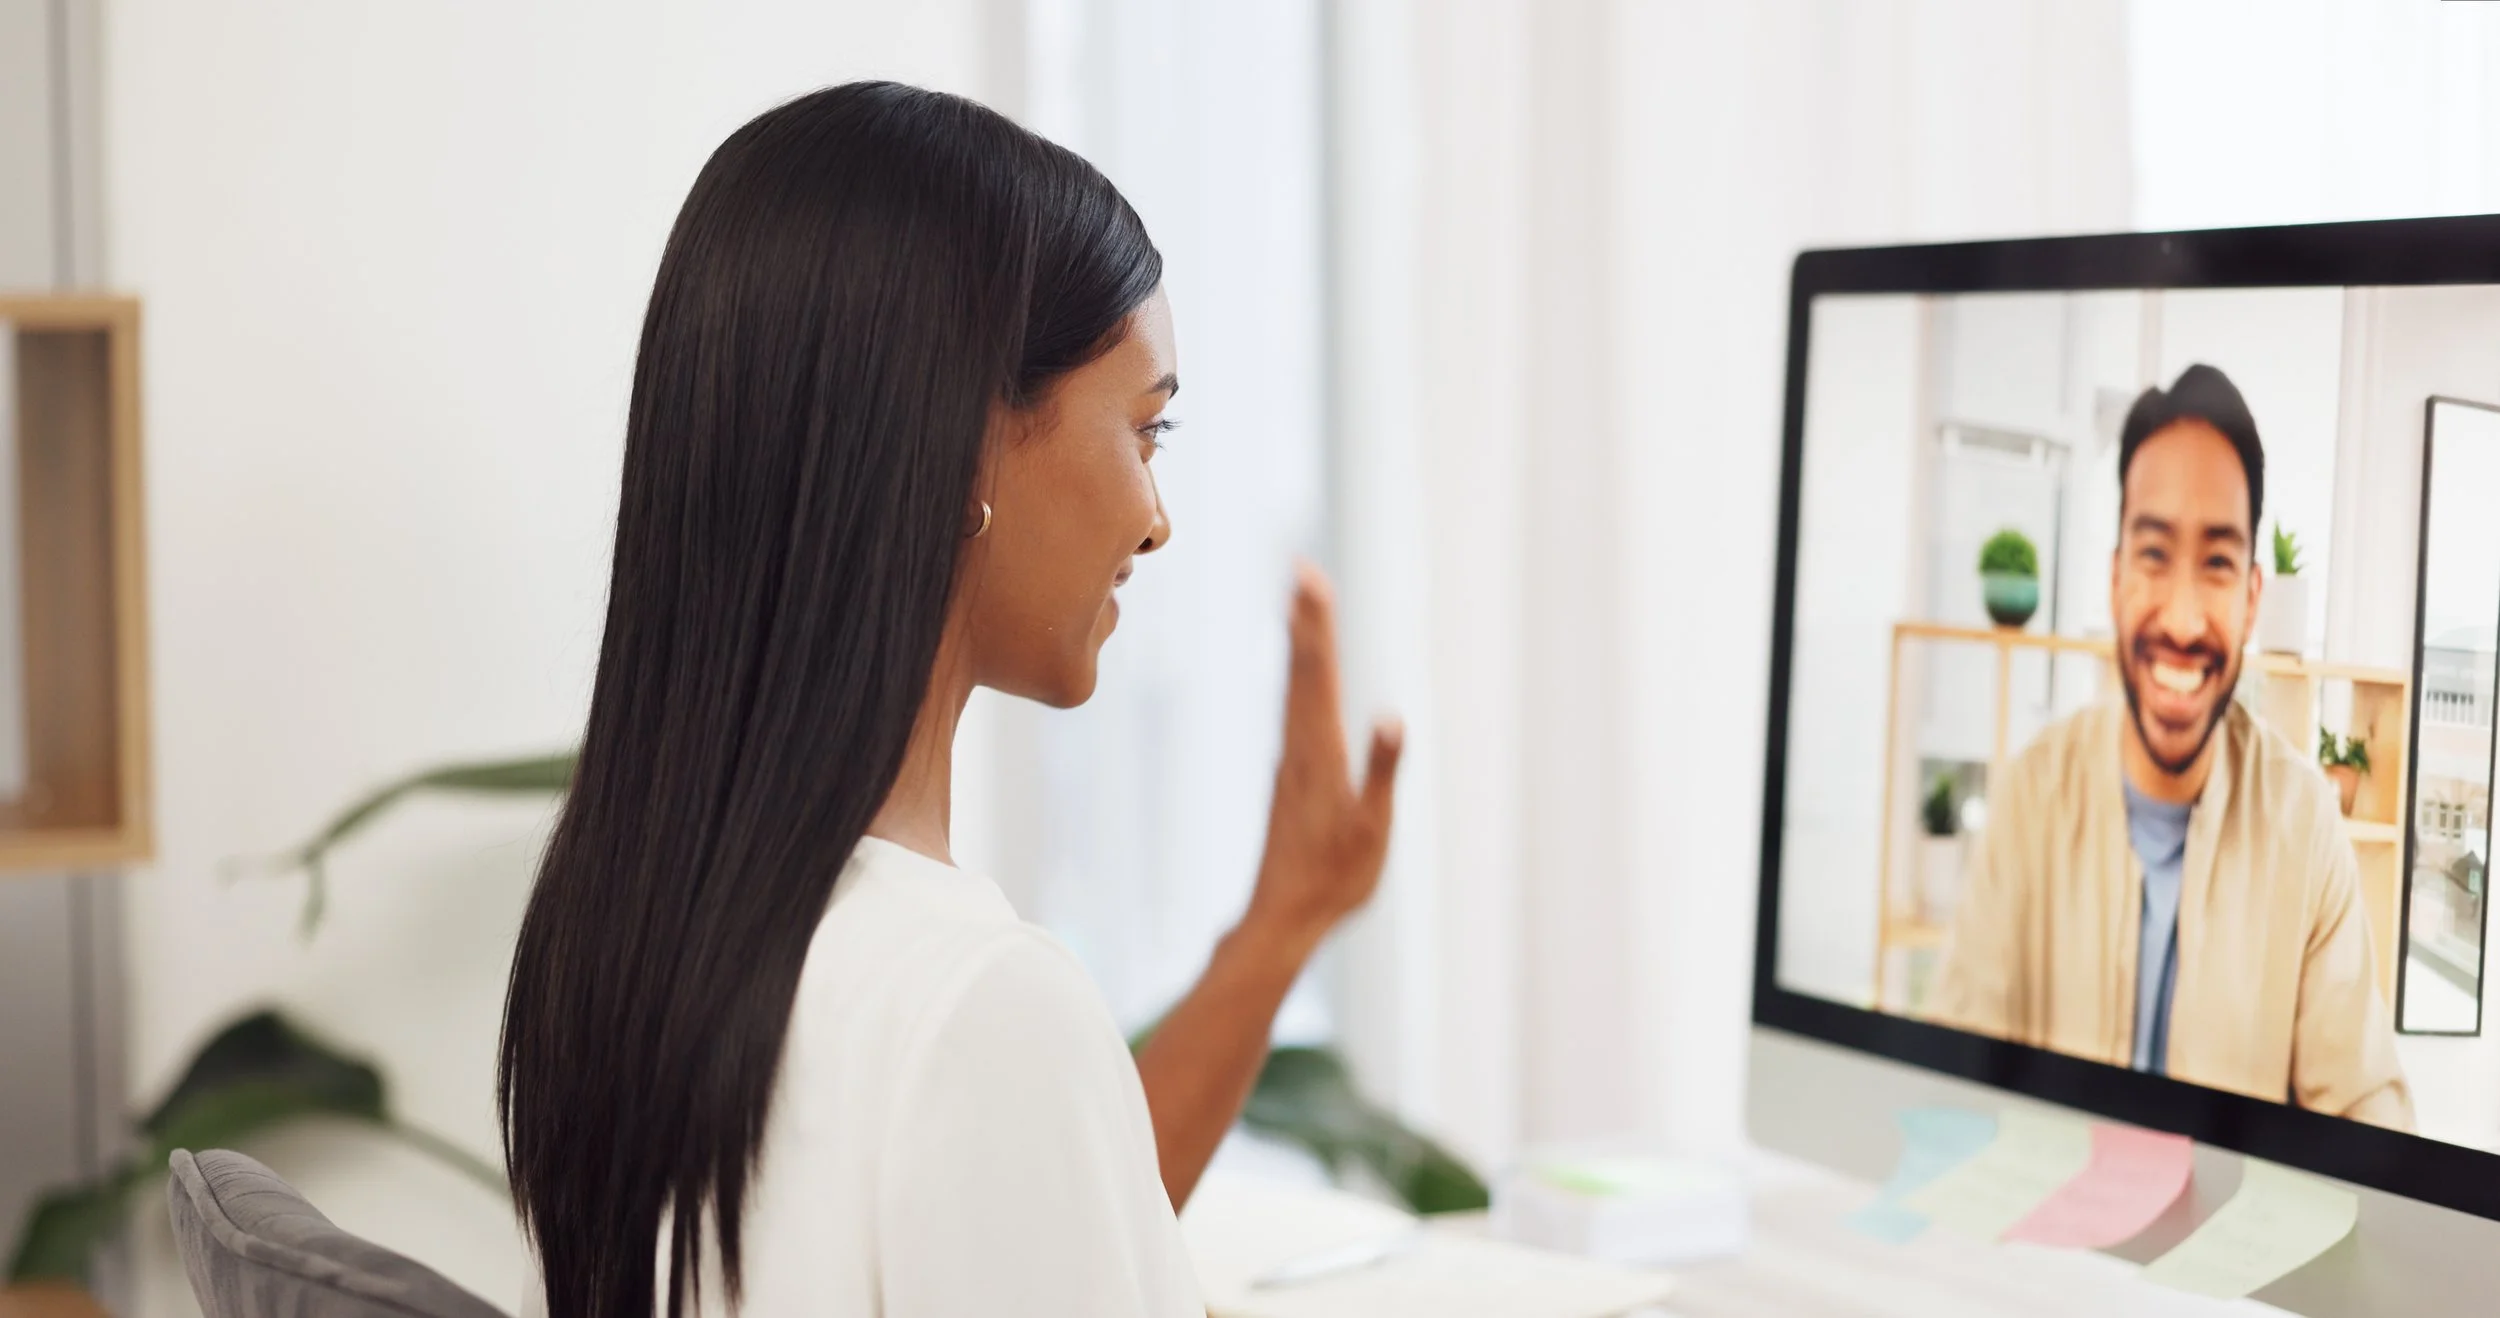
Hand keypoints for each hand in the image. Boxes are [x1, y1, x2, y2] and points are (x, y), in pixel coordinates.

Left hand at [1242, 561, 1403, 956]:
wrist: (1283, 917)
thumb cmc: (1334, 879)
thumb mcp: (1370, 830)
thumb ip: (1380, 771)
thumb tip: (1392, 716)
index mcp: (1321, 753)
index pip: (1319, 675)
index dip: (1317, 625)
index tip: (1309, 579)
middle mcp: (1299, 749)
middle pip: (1303, 671)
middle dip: (1306, 620)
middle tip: (1302, 571)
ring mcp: (1291, 762)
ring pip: (1294, 690)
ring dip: (1299, 645)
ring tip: (1298, 605)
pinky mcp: (1290, 777)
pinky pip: (1294, 712)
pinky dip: (1298, 680)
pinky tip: (1300, 674)